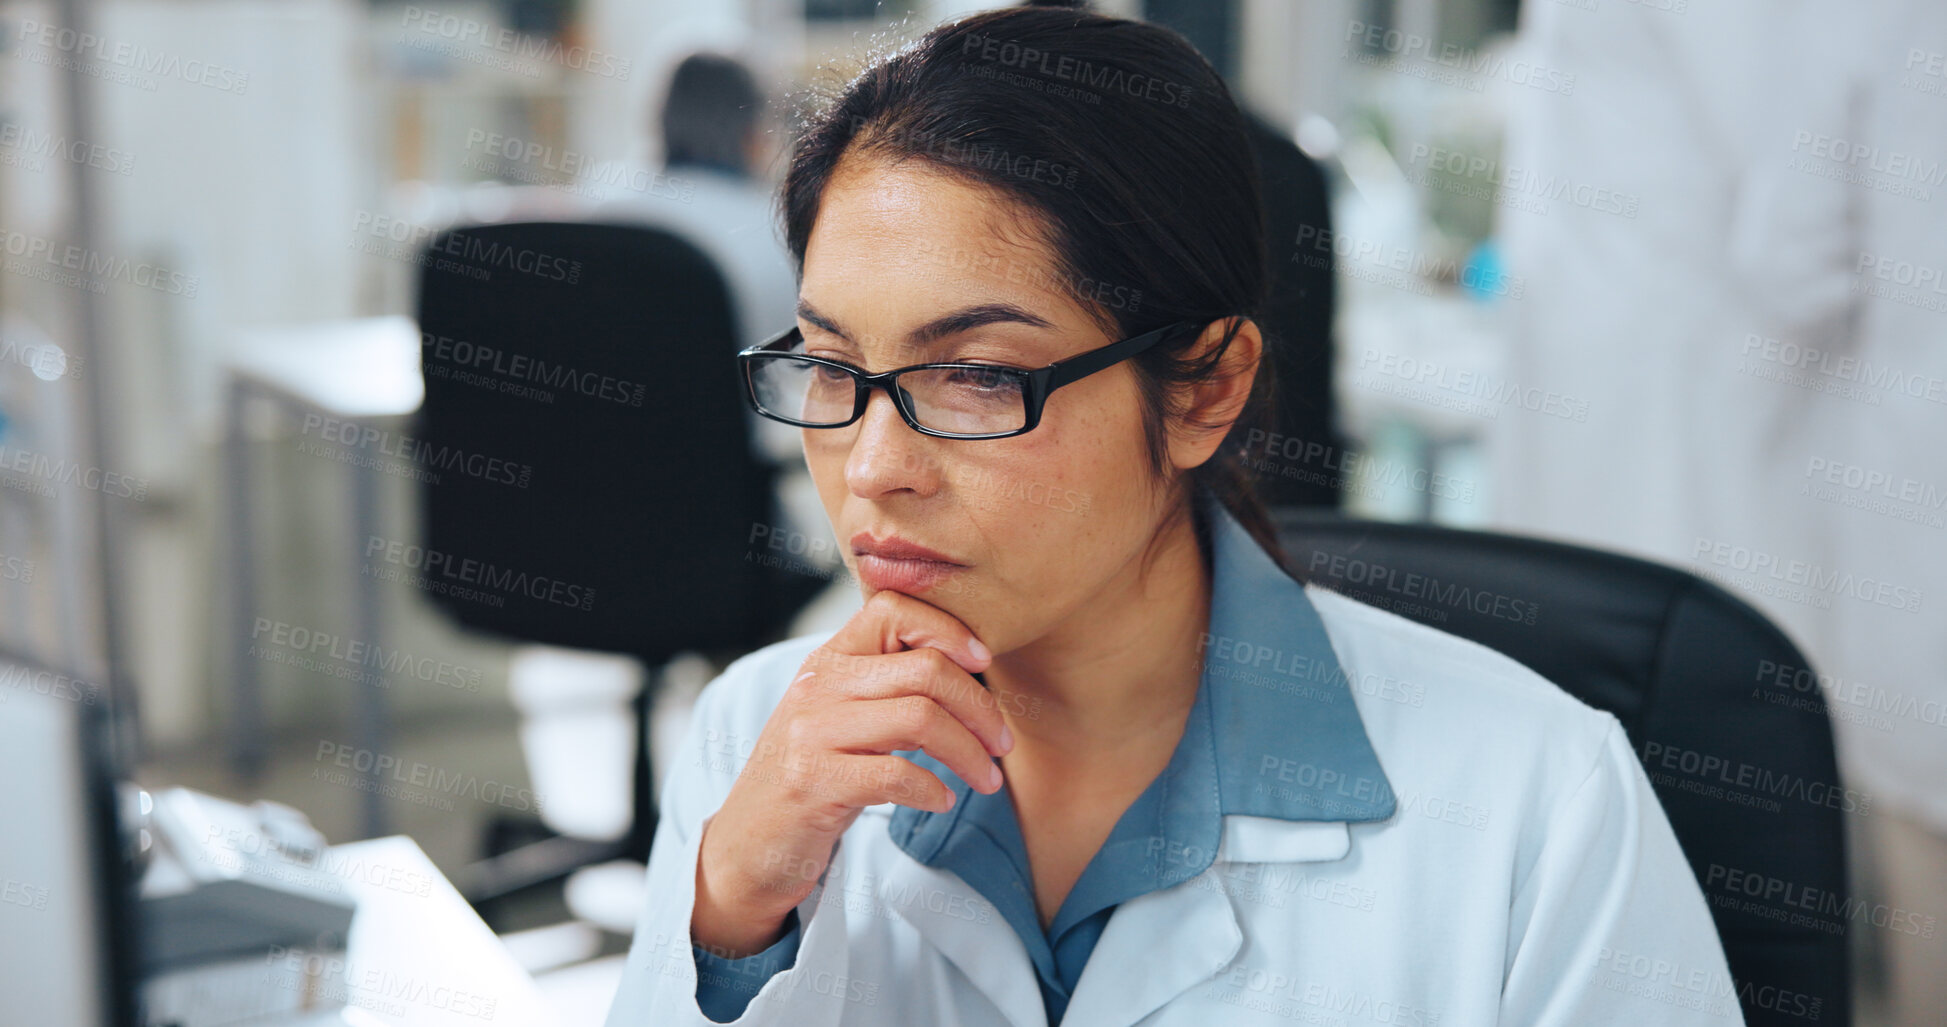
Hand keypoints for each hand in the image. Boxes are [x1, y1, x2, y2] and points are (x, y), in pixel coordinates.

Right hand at [690, 589, 1009, 956]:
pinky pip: (896, 775)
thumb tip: (973, 672)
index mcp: (828, 660)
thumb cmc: (813, 778)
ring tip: (989, 779)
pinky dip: (933, 790)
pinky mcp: (813, 783)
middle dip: (981, 708)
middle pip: (926, 669)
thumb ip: (890, 688)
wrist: (748, 845)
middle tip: (1003, 744)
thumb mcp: (844, 719)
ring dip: (970, 753)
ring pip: (921, 718)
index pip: (894, 609)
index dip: (950, 630)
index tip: (985, 666)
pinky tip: (943, 801)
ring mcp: (811, 733)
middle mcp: (817, 685)